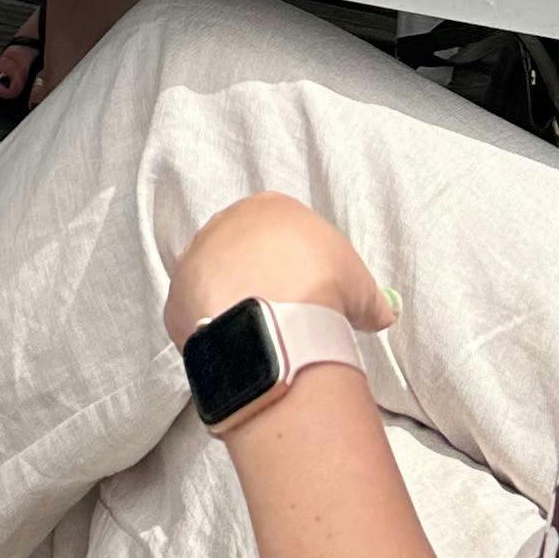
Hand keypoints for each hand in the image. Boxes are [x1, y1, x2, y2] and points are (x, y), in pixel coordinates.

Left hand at [166, 192, 396, 351]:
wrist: (276, 314)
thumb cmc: (321, 284)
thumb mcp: (360, 286)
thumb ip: (368, 298)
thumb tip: (382, 314)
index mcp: (268, 208)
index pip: (278, 232)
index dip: (294, 266)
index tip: (306, 293)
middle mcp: (223, 225)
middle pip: (240, 253)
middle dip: (259, 281)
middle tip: (282, 316)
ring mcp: (194, 259)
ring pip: (213, 282)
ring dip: (232, 305)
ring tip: (259, 335)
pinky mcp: (176, 298)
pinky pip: (194, 315)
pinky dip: (214, 331)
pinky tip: (236, 349)